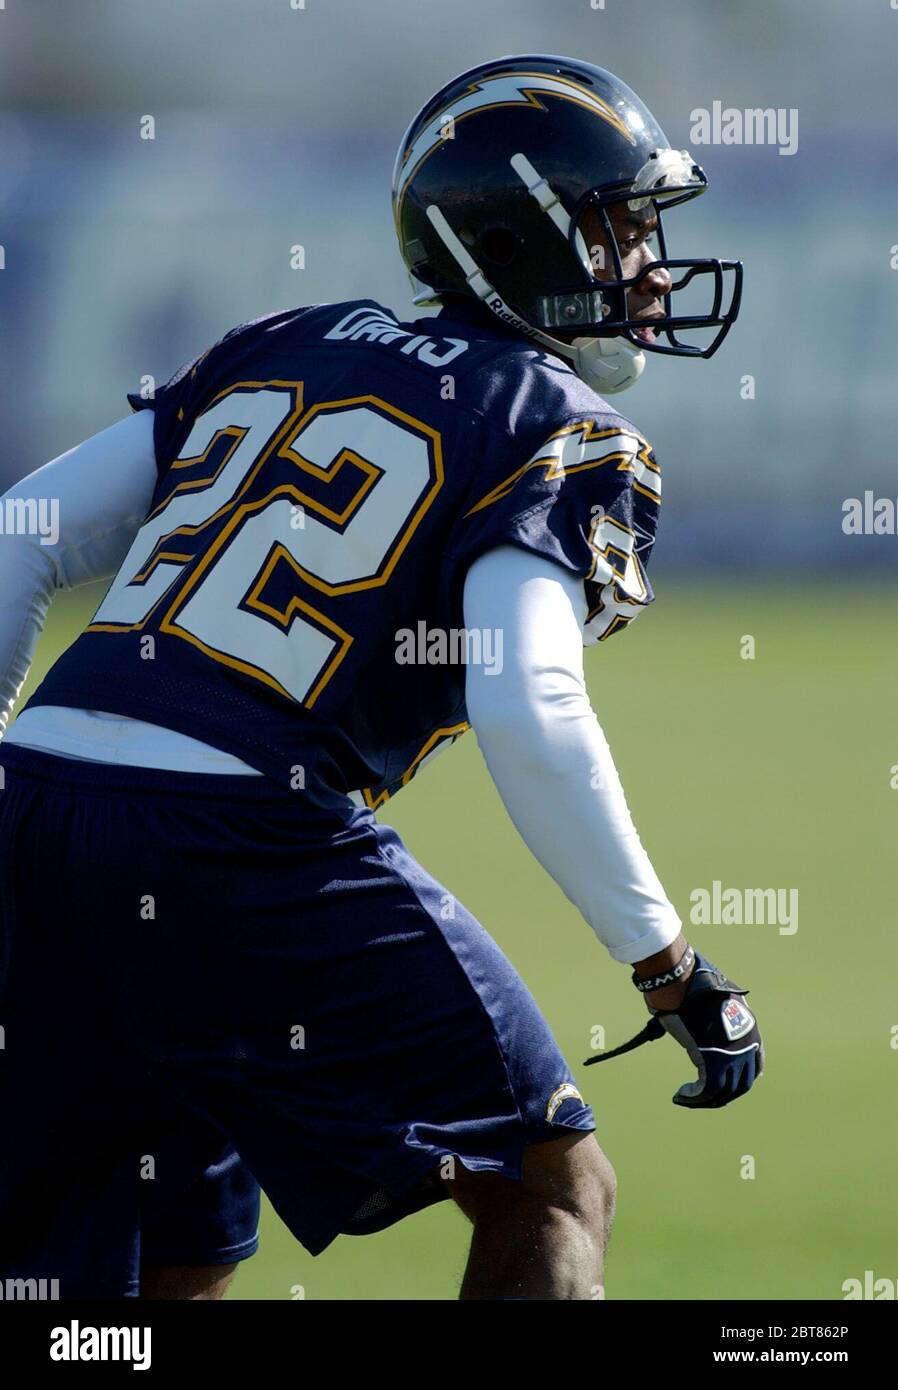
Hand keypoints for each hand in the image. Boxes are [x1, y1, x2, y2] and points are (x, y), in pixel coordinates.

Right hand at [649, 951, 763, 1107]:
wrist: (682, 983)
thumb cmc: (694, 987)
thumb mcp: (719, 1001)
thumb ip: (722, 1015)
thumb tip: (712, 1020)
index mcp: (751, 1031)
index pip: (754, 1066)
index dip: (739, 1081)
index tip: (723, 1086)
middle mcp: (747, 1047)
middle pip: (740, 1085)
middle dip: (721, 1095)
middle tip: (702, 1097)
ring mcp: (731, 1056)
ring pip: (722, 1092)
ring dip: (704, 1100)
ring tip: (686, 1097)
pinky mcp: (711, 1061)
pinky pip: (705, 1090)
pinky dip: (693, 1097)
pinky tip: (681, 1094)